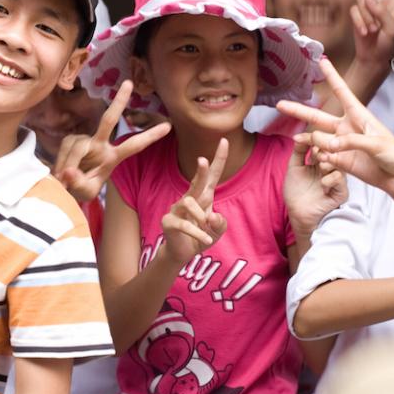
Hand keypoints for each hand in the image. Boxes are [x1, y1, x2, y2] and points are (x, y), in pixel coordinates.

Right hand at [52, 81, 171, 202]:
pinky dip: (62, 161)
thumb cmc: (82, 189)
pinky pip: (67, 149)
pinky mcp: (71, 140)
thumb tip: (69, 171)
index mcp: (113, 157)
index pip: (134, 145)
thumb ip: (79, 183)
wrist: (66, 188)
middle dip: (119, 101)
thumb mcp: (86, 192)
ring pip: (78, 147)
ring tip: (65, 180)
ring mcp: (85, 140)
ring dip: (70, 164)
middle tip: (129, 83)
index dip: (150, 136)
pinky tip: (61, 172)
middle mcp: (101, 144)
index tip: (169, 126)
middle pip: (109, 120)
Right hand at [159, 139, 228, 262]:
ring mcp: (177, 208)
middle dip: (200, 171)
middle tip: (202, 159)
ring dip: (201, 215)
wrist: (182, 253)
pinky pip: (184, 224)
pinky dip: (198, 233)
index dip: (218, 158)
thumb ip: (220, 223)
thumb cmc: (201, 235)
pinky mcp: (169, 221)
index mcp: (204, 195)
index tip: (224, 140)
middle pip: (196, 181)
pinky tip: (206, 239)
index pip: (212, 174)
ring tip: (207, 227)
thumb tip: (211, 216)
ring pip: (188, 202)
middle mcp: (190, 198)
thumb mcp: (217, 230)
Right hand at [278, 58, 393, 201]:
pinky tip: (325, 160)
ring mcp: (342, 144)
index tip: (322, 60)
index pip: (342, 91)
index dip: (332, 76)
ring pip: (318, 138)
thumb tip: (328, 145)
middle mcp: (347, 127)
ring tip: (324, 149)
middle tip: (280, 104)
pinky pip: (323, 156)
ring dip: (314, 142)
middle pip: (318, 116)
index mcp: (359, 115)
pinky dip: (321, 158)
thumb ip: (351, 142)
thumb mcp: (377, 144)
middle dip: (299, 110)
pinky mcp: (341, 161)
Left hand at [284, 142, 347, 239]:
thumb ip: (298, 152)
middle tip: (316, 148)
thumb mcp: (294, 168)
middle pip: (332, 152)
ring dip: (328, 162)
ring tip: (320, 164)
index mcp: (320, 161)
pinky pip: (340, 180)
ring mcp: (337, 179)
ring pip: (338, 164)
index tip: (306, 137)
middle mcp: (330, 168)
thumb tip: (299, 135)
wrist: (298, 214)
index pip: (321, 145)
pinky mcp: (341, 192)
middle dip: (324, 149)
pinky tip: (323, 183)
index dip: (314, 140)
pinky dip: (331, 178)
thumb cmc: (296, 193)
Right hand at [350, 0, 393, 73]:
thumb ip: (383, 13)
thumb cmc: (391, 43)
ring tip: (375, 30)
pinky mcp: (358, 12)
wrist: (375, 57)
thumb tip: (367, 0)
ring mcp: (369, 4)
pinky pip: (356, 11)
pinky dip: (361, 22)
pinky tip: (366, 32)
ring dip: (369, 16)